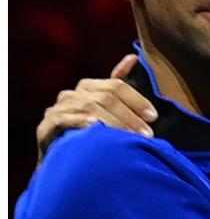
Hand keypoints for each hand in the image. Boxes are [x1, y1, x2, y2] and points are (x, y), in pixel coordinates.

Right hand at [36, 54, 157, 159]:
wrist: (65, 160)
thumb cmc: (92, 133)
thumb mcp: (108, 110)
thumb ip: (119, 87)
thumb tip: (133, 57)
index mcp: (89, 87)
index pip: (116, 86)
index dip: (137, 100)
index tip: (154, 117)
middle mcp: (73, 95)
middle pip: (105, 97)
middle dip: (129, 115)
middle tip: (147, 133)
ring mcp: (58, 109)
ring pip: (89, 107)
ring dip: (113, 122)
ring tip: (129, 136)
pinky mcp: (46, 125)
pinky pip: (63, 119)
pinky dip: (80, 121)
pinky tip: (95, 126)